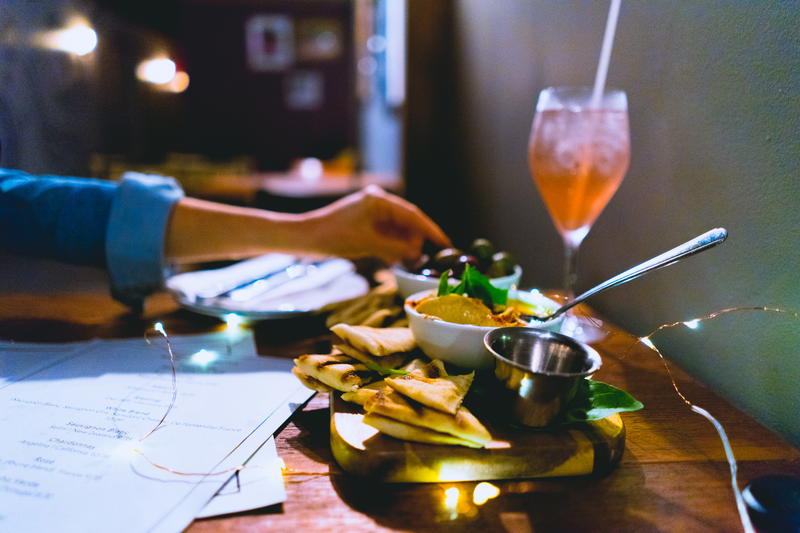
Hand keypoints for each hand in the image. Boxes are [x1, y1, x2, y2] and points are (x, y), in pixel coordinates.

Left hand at [303, 185, 450, 262]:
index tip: (446, 243)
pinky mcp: (366, 223)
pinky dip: (392, 247)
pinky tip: (394, 260)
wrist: (304, 237)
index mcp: (379, 199)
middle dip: (413, 242)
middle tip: (418, 261)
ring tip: (407, 263)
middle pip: (407, 223)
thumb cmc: (332, 236)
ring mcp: (372, 212)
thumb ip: (395, 248)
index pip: (413, 215)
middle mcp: (378, 202)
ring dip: (402, 247)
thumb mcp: (367, 243)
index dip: (431, 230)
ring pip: (398, 231)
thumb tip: (417, 255)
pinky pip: (387, 235)